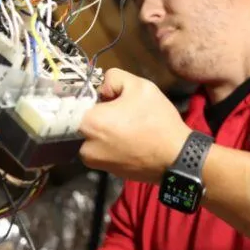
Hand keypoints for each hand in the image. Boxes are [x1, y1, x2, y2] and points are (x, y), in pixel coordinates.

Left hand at [79, 68, 191, 183]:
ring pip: (90, 137)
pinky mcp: (105, 171)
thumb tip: (102, 90)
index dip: (89, 97)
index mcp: (88, 122)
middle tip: (119, 111)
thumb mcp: (139, 86)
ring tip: (126, 127)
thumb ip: (113, 78)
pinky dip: (109, 144)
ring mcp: (93, 162)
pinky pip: (100, 150)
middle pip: (82, 121)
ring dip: (102, 130)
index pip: (73, 104)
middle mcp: (83, 145)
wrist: (176, 158)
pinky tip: (128, 140)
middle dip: (96, 114)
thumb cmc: (156, 121)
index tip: (104, 97)